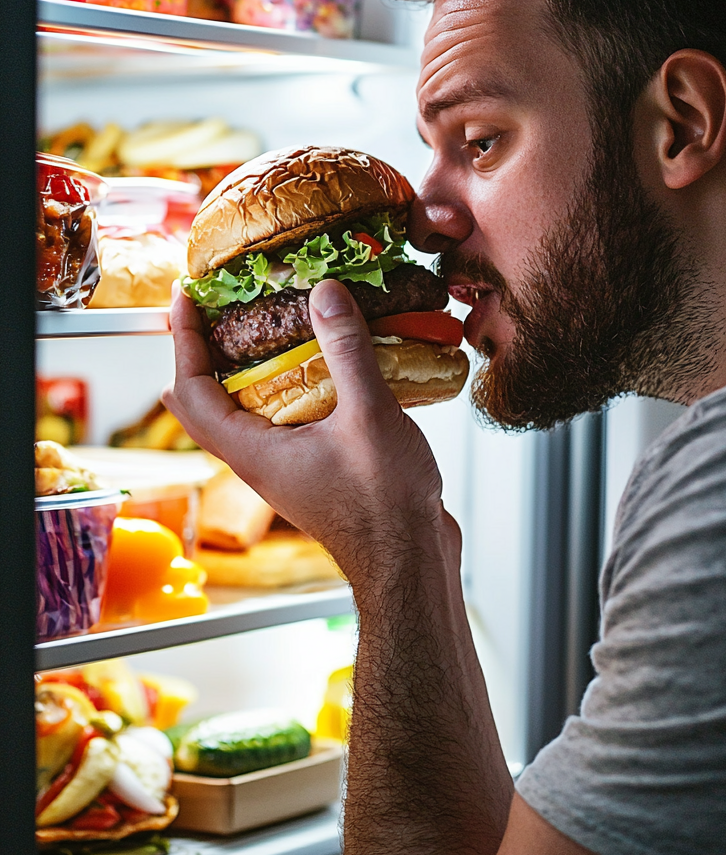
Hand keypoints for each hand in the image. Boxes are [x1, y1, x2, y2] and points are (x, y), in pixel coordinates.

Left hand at [163, 281, 456, 593]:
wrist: (412, 561)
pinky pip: (287, 419)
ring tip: (274, 324)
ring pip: (248, 411)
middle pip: (207, 402)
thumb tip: (325, 293)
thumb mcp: (368, 415)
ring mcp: (287, 467)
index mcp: (253, 452)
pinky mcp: (316, 468)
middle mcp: (260, 461)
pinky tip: (329, 365)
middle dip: (207, 351)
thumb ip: (346, 350)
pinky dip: (294, 385)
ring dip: (252, 367)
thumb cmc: (385, 505)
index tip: (186, 298)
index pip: (190, 391)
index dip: (183, 341)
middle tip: (221, 307)